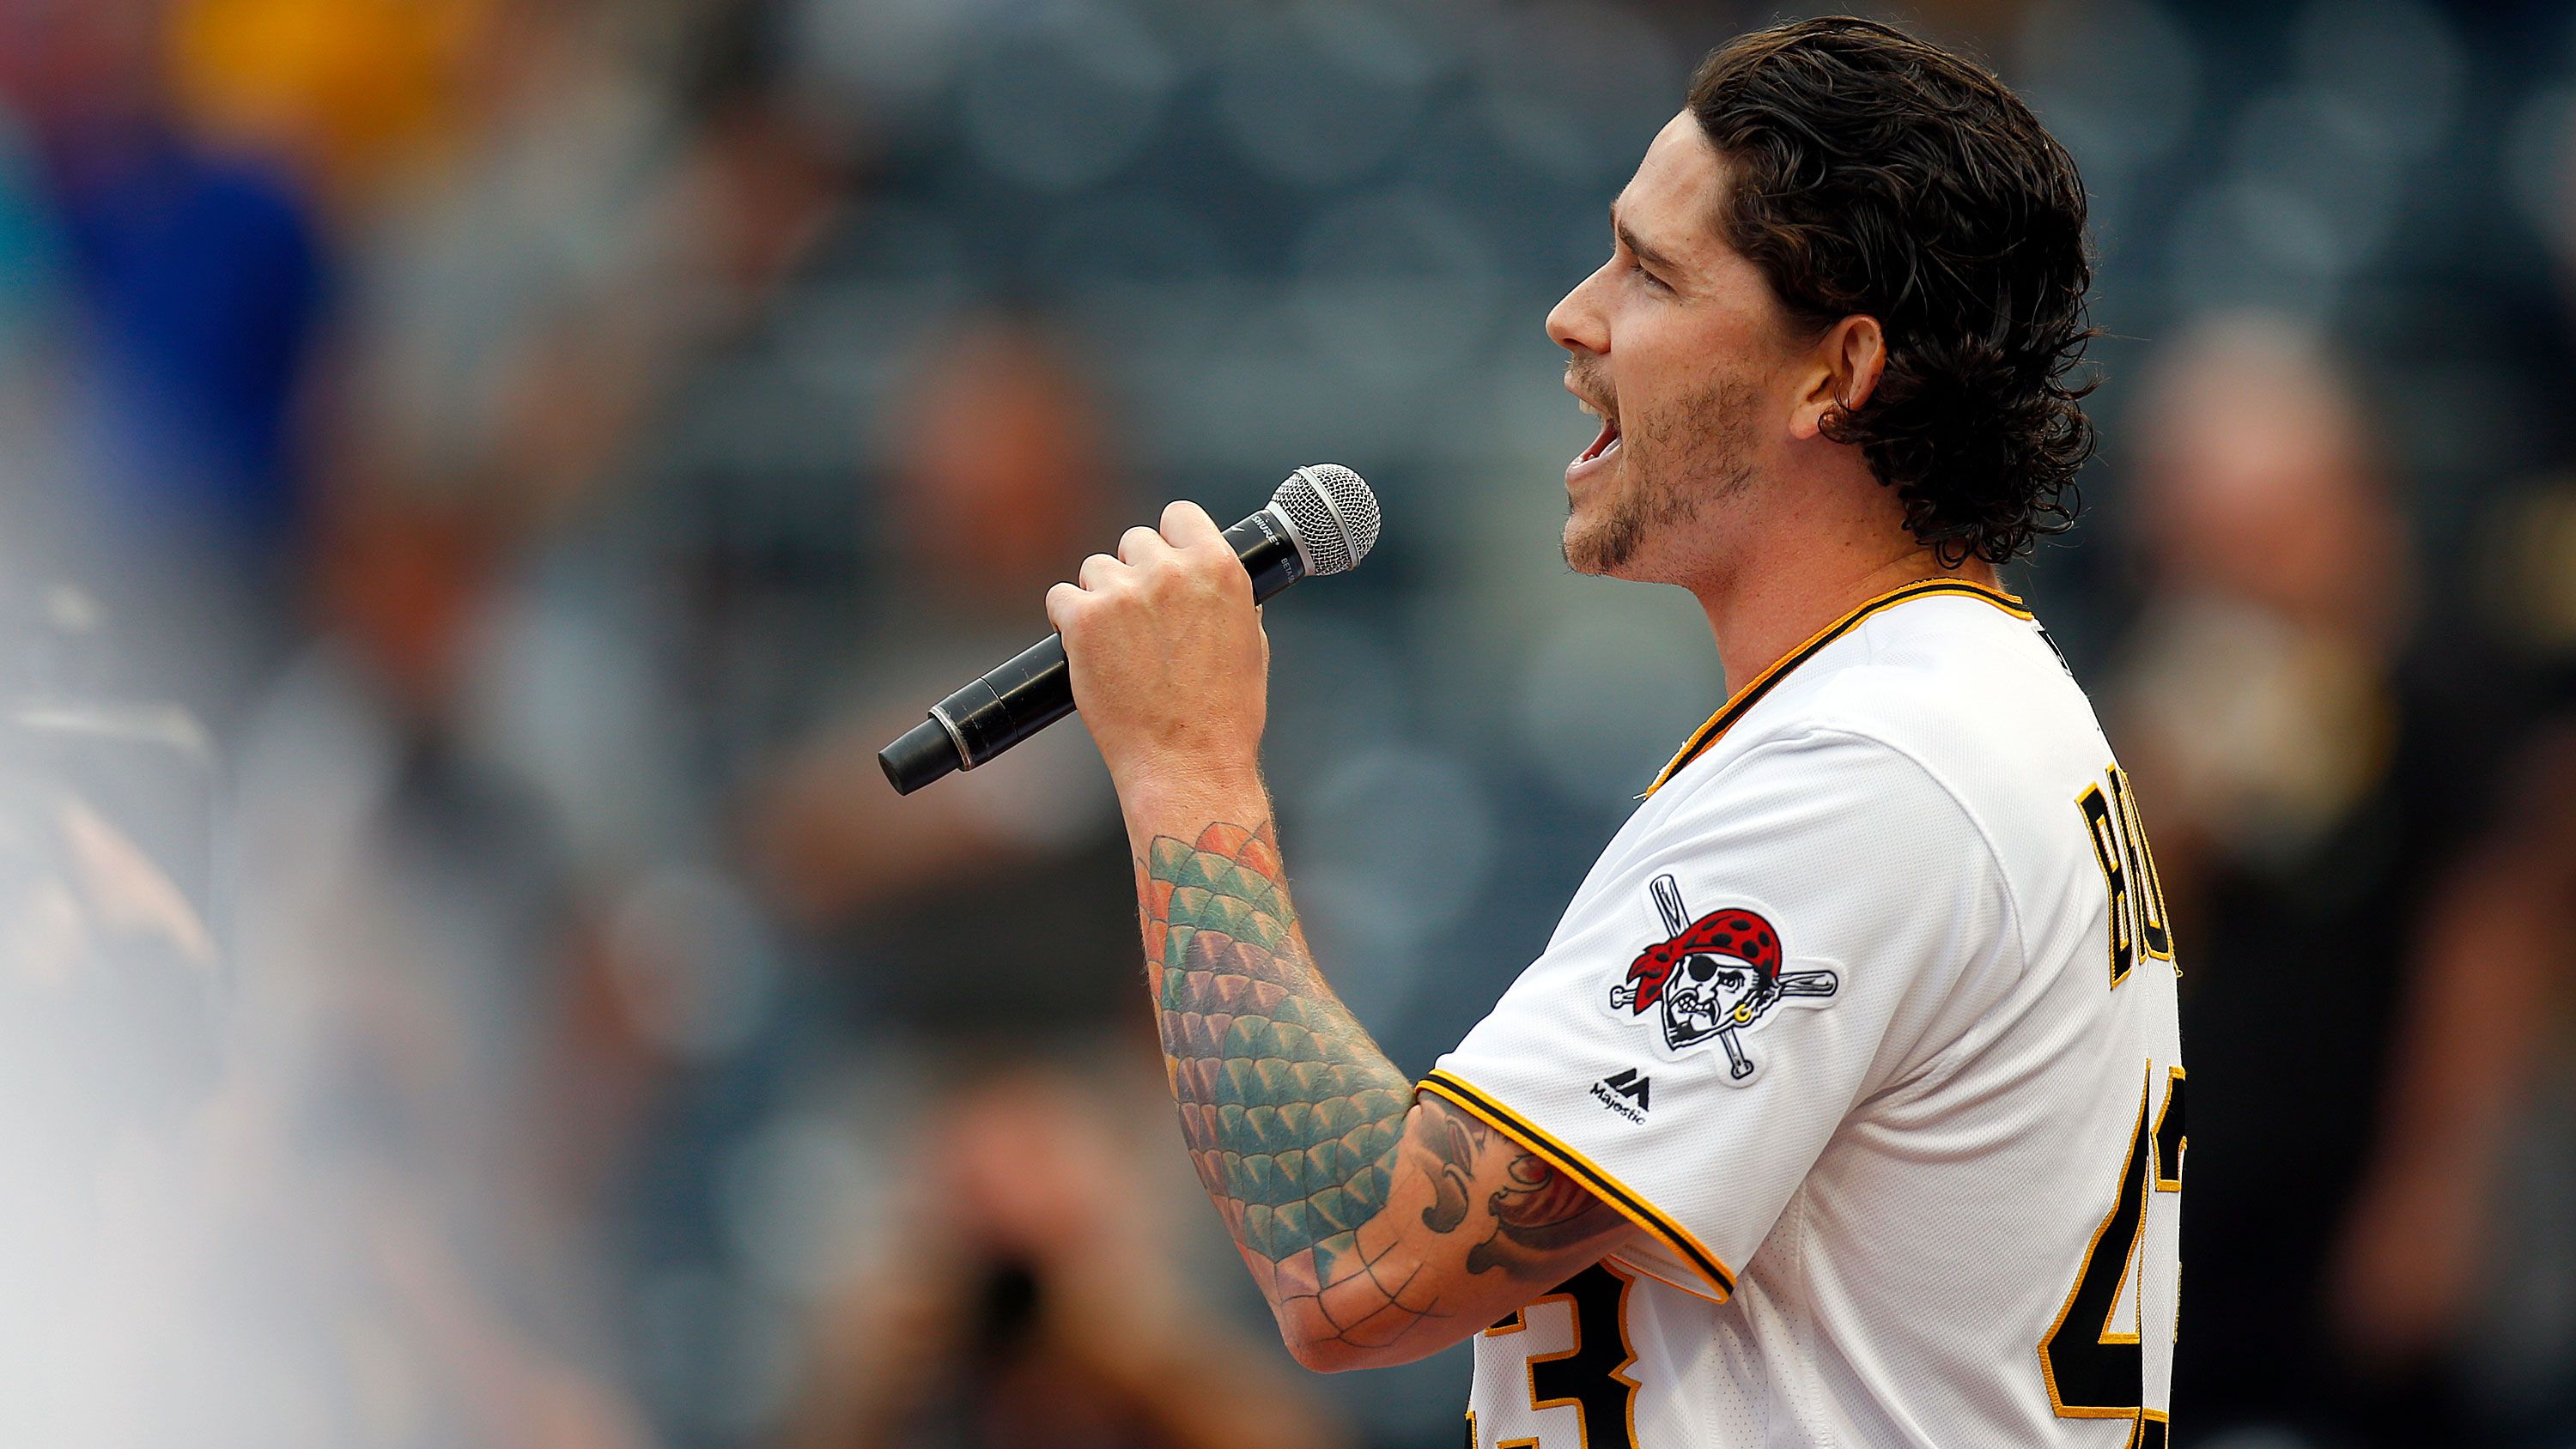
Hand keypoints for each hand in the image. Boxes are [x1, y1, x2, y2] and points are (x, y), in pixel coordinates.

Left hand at [1046, 501, 1268, 806]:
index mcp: (1219, 569)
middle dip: (1133, 575)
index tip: (1164, 562)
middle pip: (1133, 541)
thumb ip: (1229, 601)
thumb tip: (1210, 582)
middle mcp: (1170, 572)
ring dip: (1100, 598)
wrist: (1187, 764)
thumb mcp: (1250, 644)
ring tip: (1116, 645)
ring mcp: (1123, 594)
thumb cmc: (1224, 717)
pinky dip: (1068, 621)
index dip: (1169, 539)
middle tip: (1139, 621)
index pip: (1180, 515)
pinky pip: (1060, 598)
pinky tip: (1086, 650)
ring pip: (1095, 569)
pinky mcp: (1083, 621)